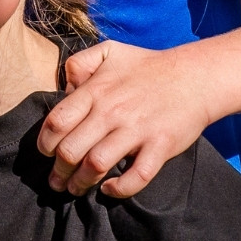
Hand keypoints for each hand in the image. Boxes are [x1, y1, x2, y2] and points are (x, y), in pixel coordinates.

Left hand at [38, 42, 217, 197]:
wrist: (195, 77)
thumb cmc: (149, 67)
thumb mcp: (110, 52)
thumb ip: (80, 63)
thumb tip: (64, 88)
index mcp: (97, 91)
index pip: (57, 122)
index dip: (45, 144)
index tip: (46, 153)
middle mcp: (112, 112)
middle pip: (71, 150)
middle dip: (58, 171)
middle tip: (57, 180)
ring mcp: (136, 130)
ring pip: (96, 165)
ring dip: (80, 183)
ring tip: (76, 189)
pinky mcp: (159, 146)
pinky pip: (136, 177)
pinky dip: (119, 188)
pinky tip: (109, 189)